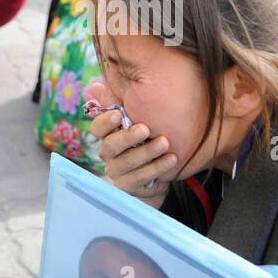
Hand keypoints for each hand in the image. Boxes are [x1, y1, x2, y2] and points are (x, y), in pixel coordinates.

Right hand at [85, 81, 174, 208]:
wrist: (180, 159)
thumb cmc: (157, 132)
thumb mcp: (144, 111)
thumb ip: (124, 97)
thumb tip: (97, 85)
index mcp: (110, 134)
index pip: (97, 128)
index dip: (104, 122)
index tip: (118, 115)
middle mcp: (111, 156)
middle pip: (109, 148)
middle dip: (127, 138)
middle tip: (146, 128)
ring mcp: (120, 176)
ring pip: (125, 168)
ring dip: (145, 155)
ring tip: (166, 144)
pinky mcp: (134, 192)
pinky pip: (140, 186)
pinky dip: (155, 173)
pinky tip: (171, 162)